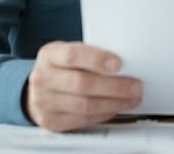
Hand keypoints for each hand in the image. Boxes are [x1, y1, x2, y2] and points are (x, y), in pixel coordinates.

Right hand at [25, 41, 141, 131]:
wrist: (38, 88)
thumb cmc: (62, 66)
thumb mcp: (71, 52)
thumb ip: (91, 54)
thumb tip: (125, 63)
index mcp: (50, 55)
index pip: (72, 55)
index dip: (97, 59)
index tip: (119, 64)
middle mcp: (43, 78)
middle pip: (82, 84)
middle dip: (114, 86)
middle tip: (135, 86)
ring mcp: (44, 101)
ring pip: (85, 105)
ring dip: (114, 103)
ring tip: (131, 99)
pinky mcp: (51, 120)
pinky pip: (83, 119)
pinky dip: (104, 114)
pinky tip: (115, 107)